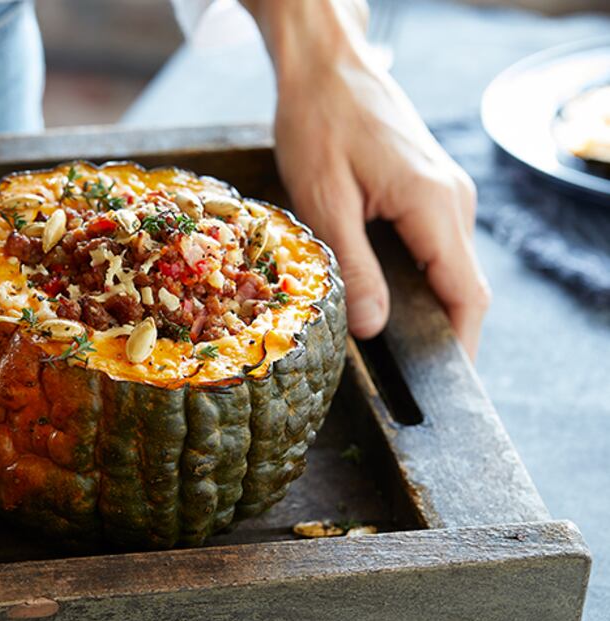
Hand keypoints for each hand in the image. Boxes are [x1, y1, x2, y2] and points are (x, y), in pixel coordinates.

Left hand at [243, 0, 490, 358]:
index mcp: (434, 205)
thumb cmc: (319, 122)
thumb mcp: (325, 201)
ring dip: (426, 305)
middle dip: (440, 334)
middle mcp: (453, 201)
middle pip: (462, 286)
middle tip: (403, 378)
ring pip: (448, 267)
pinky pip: (433, 245)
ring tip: (389, 346)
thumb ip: (355, 268)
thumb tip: (375, 329)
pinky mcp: (428, 188)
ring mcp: (445, 192)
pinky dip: (416, 277)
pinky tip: (383, 294)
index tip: (440, 390)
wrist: (327, 66)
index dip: (459, 347)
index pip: (466, 294)